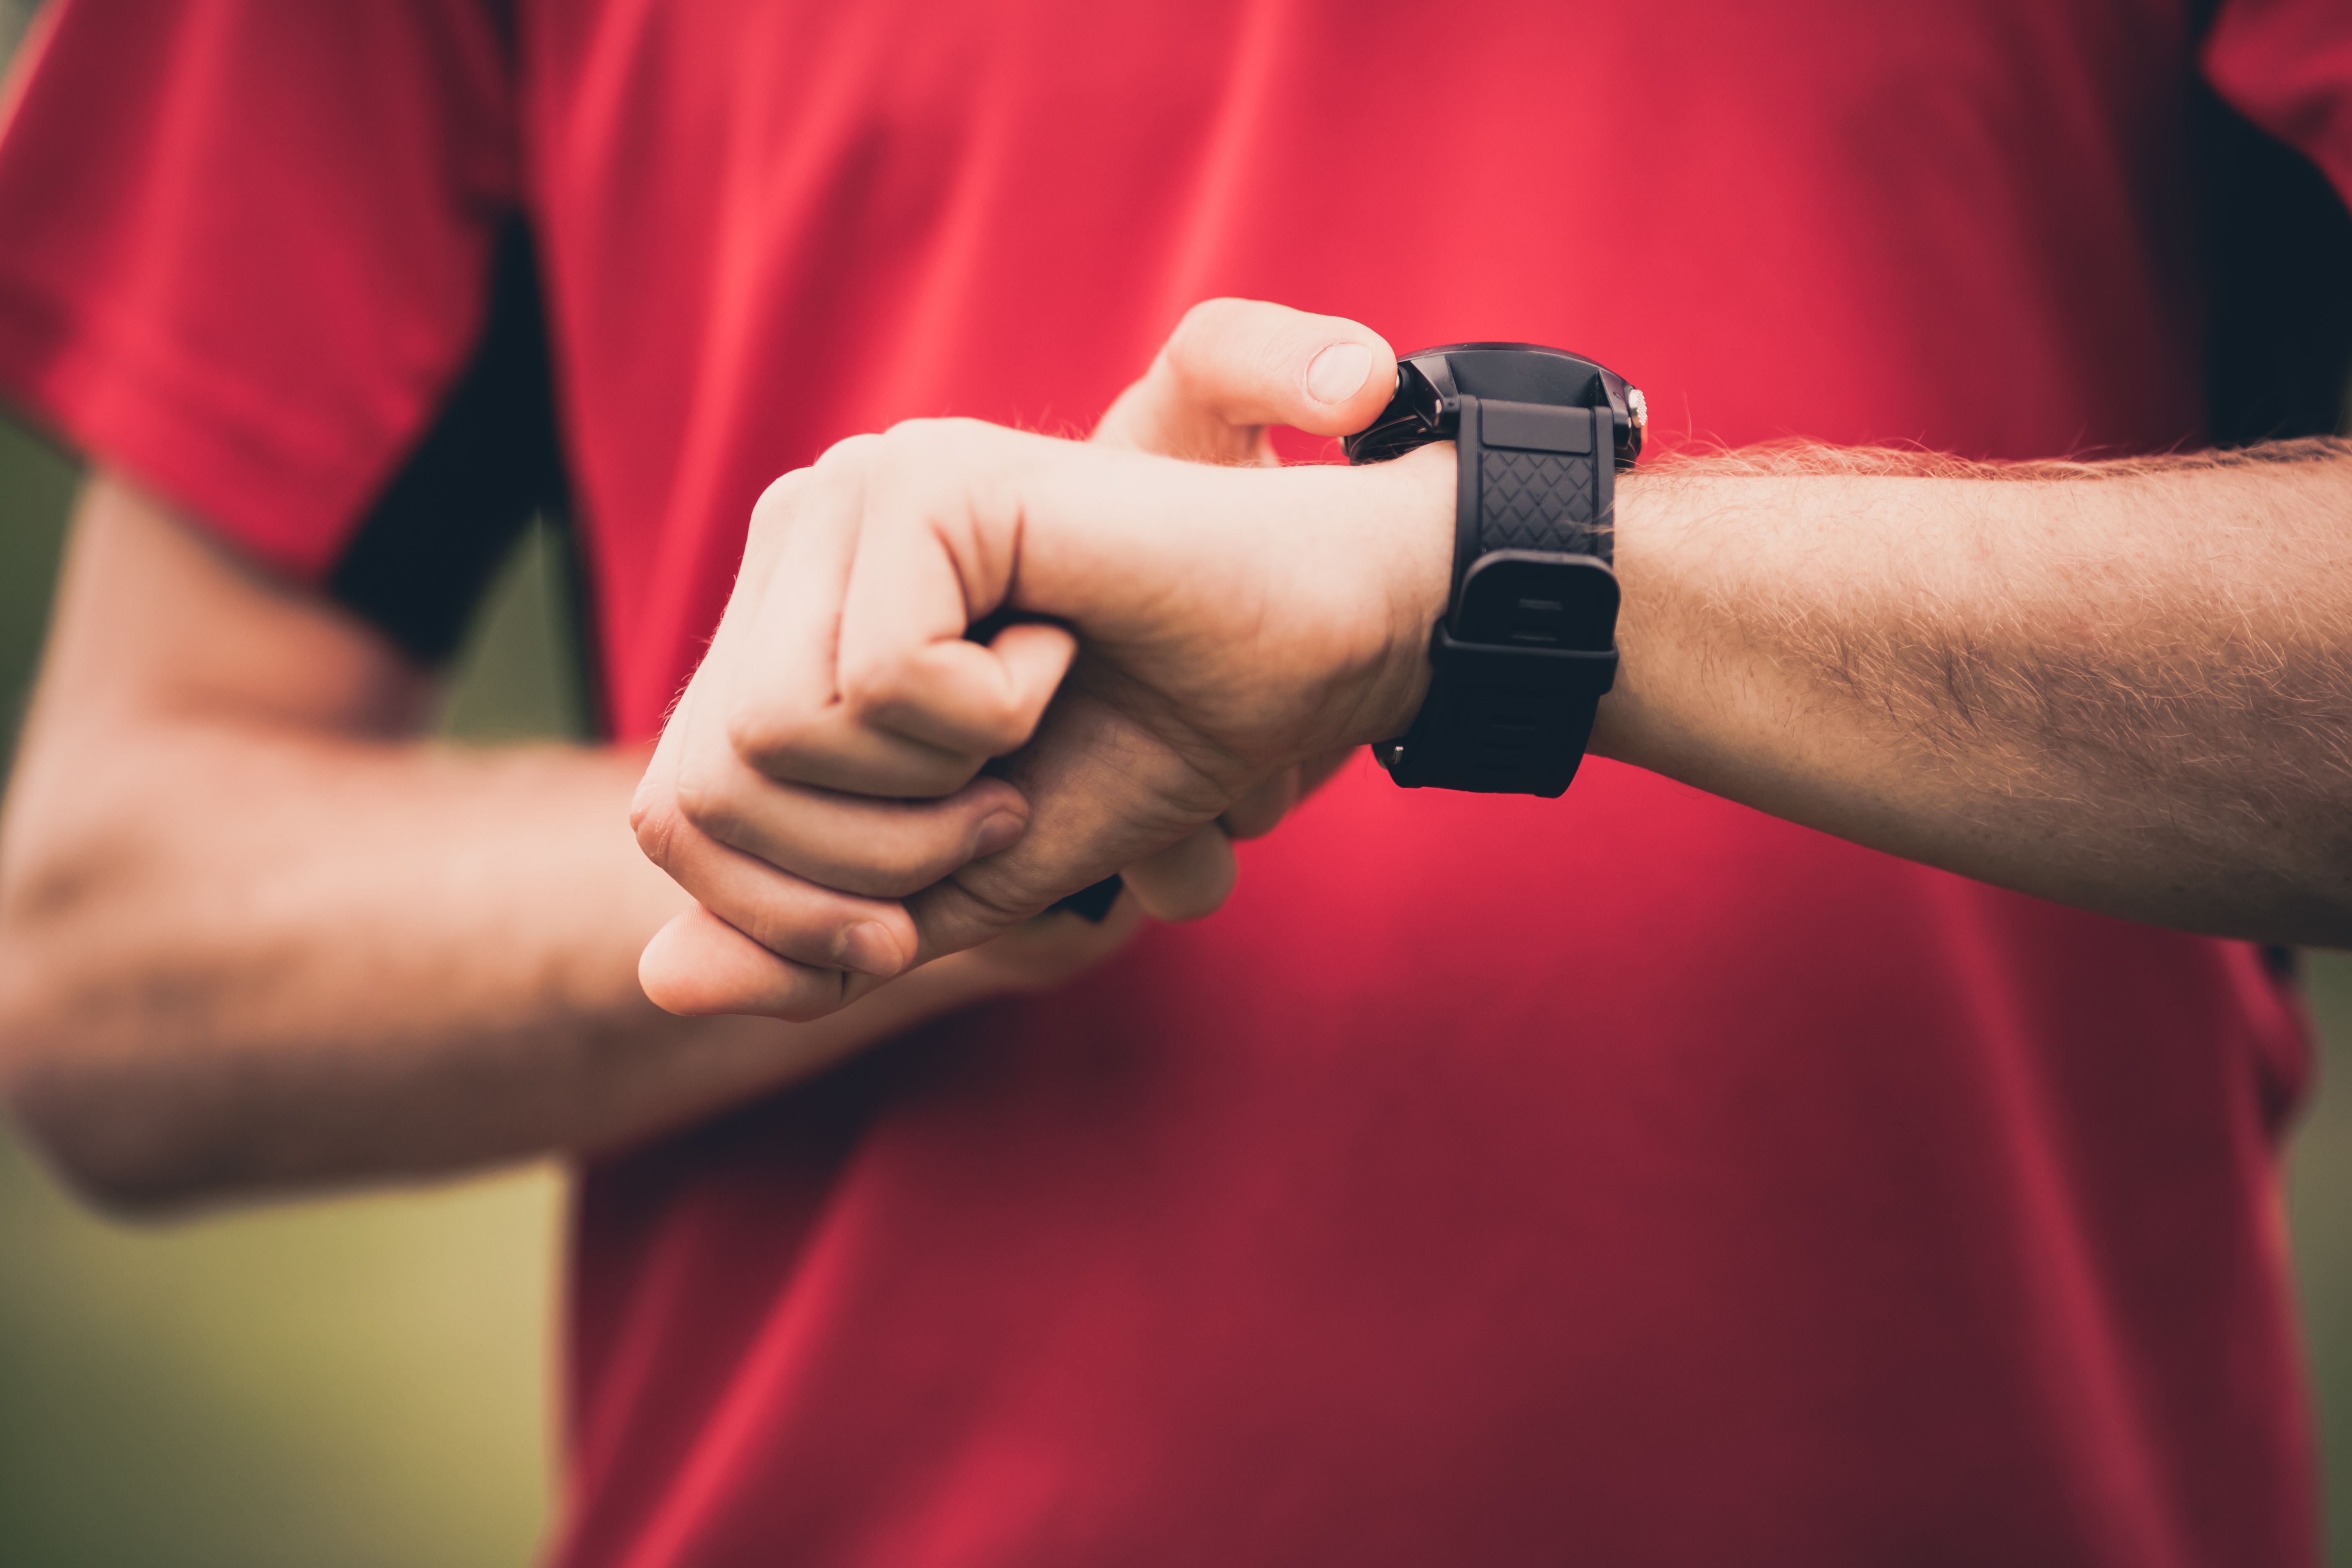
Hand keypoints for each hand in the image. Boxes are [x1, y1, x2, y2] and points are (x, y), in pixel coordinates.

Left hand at [634, 300, 1442, 1017]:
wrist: (1304, 656)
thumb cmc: (1143, 749)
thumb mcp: (959, 881)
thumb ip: (819, 935)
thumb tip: (656, 983)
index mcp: (787, 619)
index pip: (676, 814)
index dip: (798, 911)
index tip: (943, 882)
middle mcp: (797, 537)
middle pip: (704, 792)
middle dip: (871, 864)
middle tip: (1001, 803)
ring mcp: (852, 495)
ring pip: (772, 738)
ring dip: (934, 791)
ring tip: (1028, 721)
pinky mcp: (924, 480)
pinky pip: (879, 678)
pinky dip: (990, 714)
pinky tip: (1060, 646)